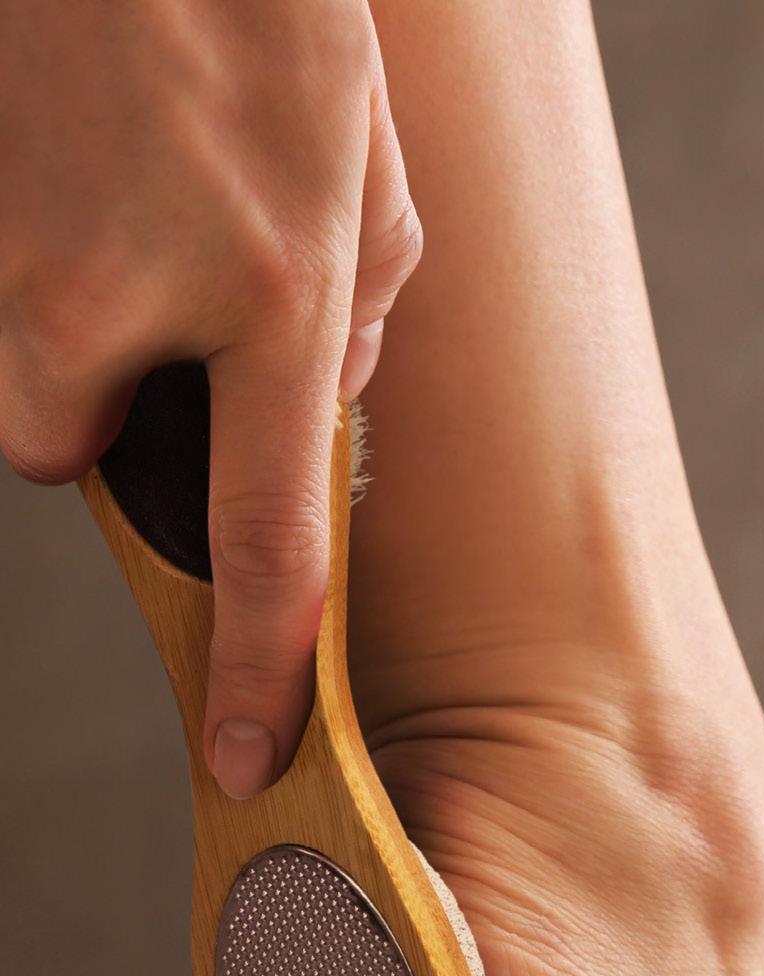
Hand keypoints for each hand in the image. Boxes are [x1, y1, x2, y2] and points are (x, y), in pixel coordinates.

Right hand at [0, 0, 420, 795]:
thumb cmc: (263, 12)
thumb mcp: (367, 170)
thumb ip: (357, 314)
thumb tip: (318, 404)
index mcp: (281, 297)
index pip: (266, 545)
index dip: (256, 669)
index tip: (246, 752)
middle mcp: (142, 299)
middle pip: (79, 463)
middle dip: (117, 415)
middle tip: (160, 300)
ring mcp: (26, 257)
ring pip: (27, 378)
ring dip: (78, 329)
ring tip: (127, 208)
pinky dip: (40, 267)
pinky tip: (86, 176)